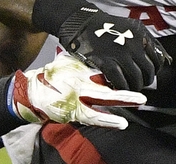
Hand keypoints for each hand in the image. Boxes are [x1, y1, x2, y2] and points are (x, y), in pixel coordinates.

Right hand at [10, 53, 146, 128]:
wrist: (31, 90)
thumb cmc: (53, 74)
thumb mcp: (69, 60)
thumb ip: (87, 59)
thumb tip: (106, 52)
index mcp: (81, 69)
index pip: (107, 68)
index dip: (124, 69)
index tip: (139, 69)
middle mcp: (81, 82)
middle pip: (108, 84)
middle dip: (127, 86)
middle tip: (144, 88)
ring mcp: (77, 97)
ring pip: (103, 101)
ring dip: (123, 101)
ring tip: (139, 102)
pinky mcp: (73, 111)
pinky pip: (93, 117)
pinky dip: (108, 120)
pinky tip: (121, 123)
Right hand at [57, 9, 170, 90]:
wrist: (84, 23)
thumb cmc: (109, 27)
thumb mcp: (134, 28)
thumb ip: (149, 42)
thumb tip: (166, 60)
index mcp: (142, 36)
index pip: (158, 60)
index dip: (154, 70)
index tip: (148, 74)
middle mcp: (134, 44)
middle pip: (148, 71)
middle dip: (145, 81)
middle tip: (139, 84)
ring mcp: (120, 54)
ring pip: (136, 78)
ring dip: (134, 87)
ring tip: (130, 88)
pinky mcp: (106, 62)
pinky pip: (120, 81)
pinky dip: (121, 88)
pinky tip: (119, 88)